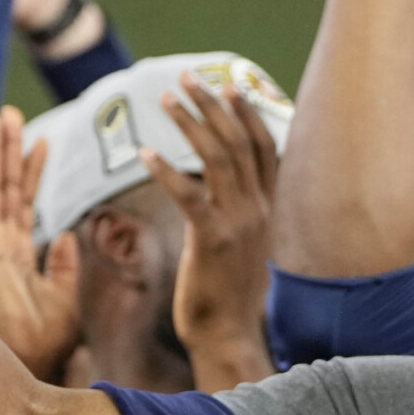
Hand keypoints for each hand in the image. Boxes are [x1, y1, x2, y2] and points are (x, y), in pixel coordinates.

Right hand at [0, 107, 81, 383]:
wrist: (35, 366)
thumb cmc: (47, 342)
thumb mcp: (65, 298)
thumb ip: (64, 266)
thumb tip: (65, 236)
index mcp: (20, 255)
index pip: (26, 202)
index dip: (33, 170)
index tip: (41, 139)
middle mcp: (3, 246)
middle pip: (7, 188)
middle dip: (9, 150)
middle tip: (9, 113)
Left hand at [143, 73, 278, 387]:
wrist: (229, 336)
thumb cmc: (227, 294)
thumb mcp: (242, 246)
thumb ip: (238, 213)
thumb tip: (219, 188)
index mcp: (269, 209)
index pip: (265, 148)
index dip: (247, 114)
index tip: (230, 85)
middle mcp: (260, 210)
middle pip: (240, 142)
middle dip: (213, 105)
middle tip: (186, 78)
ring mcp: (240, 223)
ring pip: (218, 158)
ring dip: (190, 123)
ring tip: (165, 99)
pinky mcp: (213, 240)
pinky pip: (190, 194)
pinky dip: (166, 168)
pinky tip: (144, 153)